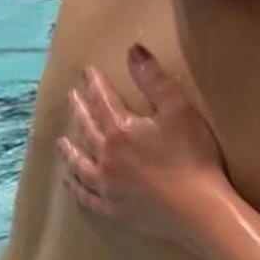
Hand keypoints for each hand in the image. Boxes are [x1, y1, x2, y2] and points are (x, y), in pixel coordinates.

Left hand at [58, 45, 226, 244]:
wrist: (197, 209)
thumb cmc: (191, 157)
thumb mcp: (178, 110)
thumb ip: (153, 79)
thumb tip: (132, 49)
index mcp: (120, 131)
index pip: (103, 101)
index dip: (95, 84)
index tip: (87, 72)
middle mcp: (106, 157)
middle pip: (87, 129)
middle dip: (79, 110)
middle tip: (71, 97)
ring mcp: (107, 186)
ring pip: (80, 164)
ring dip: (70, 150)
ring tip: (62, 141)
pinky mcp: (113, 209)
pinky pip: (86, 196)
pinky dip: (75, 187)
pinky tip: (69, 182)